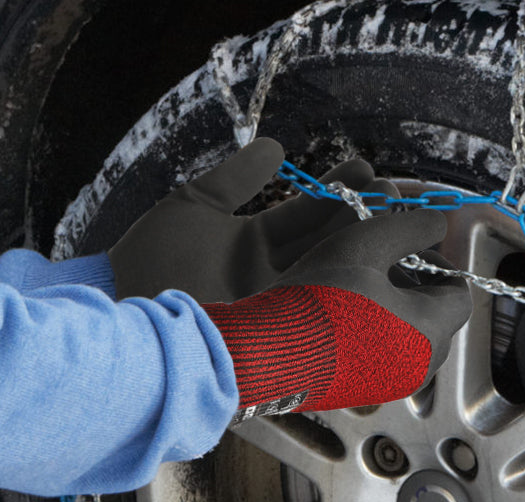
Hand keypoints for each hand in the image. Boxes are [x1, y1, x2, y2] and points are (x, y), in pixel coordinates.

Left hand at [109, 138, 398, 302]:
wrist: (126, 318)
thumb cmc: (150, 264)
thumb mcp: (197, 207)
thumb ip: (236, 177)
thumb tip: (275, 146)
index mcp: (255, 245)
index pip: (309, 211)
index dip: (341, 189)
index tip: (369, 168)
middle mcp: (273, 276)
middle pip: (332, 240)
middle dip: (369, 214)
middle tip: (398, 191)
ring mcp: (281, 304)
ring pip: (337, 269)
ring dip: (369, 242)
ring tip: (397, 212)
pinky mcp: (285, 331)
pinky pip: (328, 308)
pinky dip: (356, 284)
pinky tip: (383, 261)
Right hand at [200, 210, 472, 421]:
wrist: (267, 353)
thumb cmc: (320, 296)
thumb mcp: (365, 243)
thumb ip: (410, 227)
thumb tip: (437, 222)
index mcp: (430, 333)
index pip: (458, 294)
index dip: (436, 264)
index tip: (405, 249)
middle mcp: (418, 369)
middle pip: (433, 317)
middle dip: (410, 286)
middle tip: (376, 265)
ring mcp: (389, 387)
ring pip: (407, 338)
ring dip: (390, 309)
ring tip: (354, 288)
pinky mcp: (360, 395)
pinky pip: (381, 359)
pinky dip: (371, 334)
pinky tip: (336, 317)